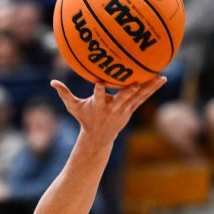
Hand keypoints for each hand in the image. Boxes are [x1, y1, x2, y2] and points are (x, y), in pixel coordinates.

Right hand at [50, 77, 165, 146]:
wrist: (98, 137)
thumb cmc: (85, 118)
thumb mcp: (74, 107)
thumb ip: (64, 94)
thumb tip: (52, 82)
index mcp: (99, 106)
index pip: (98, 97)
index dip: (99, 91)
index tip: (99, 82)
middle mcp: (113, 108)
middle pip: (121, 98)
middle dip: (127, 92)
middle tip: (134, 84)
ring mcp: (123, 109)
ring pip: (137, 97)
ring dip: (148, 87)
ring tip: (160, 76)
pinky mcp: (131, 109)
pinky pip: (143, 97)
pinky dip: (152, 89)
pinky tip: (162, 79)